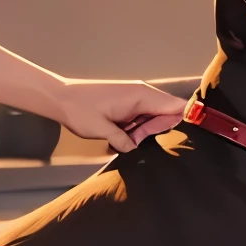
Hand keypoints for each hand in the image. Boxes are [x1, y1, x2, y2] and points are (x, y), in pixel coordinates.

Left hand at [54, 79, 185, 151]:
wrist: (60, 99)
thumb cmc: (80, 111)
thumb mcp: (102, 130)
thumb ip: (125, 141)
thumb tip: (136, 151)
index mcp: (141, 96)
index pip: (176, 106)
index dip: (185, 120)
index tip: (181, 139)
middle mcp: (142, 94)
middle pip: (166, 115)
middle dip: (156, 133)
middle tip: (134, 142)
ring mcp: (134, 99)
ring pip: (153, 119)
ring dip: (143, 133)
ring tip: (123, 140)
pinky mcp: (127, 104)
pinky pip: (141, 118)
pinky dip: (134, 130)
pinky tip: (119, 136)